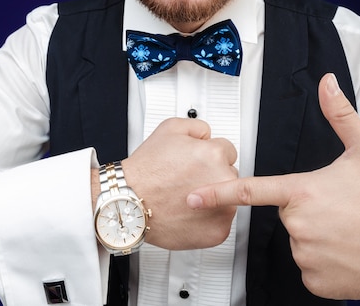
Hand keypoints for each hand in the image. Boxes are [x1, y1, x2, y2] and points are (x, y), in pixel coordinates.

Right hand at [123, 117, 237, 249]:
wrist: (130, 203)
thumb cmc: (146, 171)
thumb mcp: (170, 128)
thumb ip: (198, 127)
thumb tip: (209, 135)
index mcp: (215, 154)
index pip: (228, 151)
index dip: (209, 155)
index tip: (198, 163)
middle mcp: (224, 181)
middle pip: (229, 174)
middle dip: (213, 176)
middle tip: (188, 180)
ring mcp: (223, 209)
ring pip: (227, 199)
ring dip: (213, 198)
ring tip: (185, 197)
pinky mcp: (218, 232)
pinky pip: (221, 221)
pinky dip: (208, 219)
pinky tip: (188, 213)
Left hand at [187, 73, 359, 298]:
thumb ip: (339, 114)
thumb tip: (327, 84)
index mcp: (304, 190)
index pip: (252, 189)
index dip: (220, 192)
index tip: (194, 196)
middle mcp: (300, 224)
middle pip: (287, 215)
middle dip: (306, 211)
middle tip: (339, 208)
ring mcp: (307, 255)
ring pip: (299, 241)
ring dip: (315, 236)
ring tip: (346, 228)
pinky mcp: (317, 280)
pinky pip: (308, 267)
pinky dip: (322, 260)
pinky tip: (345, 250)